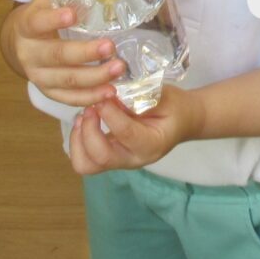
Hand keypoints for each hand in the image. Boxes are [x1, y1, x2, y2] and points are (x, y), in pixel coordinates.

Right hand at [0, 0, 125, 106]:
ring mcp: (37, 75)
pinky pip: (68, 98)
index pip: (38, 21)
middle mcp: (29, 52)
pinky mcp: (47, 90)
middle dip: (84, 53)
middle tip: (110, 46)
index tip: (73, 14)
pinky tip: (110, 93)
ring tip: (118, 69)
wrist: (21, 40)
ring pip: (65, 80)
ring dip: (93, 78)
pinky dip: (89, 98)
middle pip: (56, 56)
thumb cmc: (43, 10)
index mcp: (28, 24)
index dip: (53, 19)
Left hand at [69, 88, 199, 173]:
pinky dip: (77, 141)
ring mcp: (119, 161)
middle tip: (91, 106)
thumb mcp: (165, 95)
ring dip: (79, 140)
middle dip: (89, 130)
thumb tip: (111, 94)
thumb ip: (141, 96)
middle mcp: (133, 159)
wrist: (182, 120)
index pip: (126, 134)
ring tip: (83, 116)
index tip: (104, 94)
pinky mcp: (108, 157)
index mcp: (152, 144)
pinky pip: (84, 159)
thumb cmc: (174, 106)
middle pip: (100, 156)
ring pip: (86, 164)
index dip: (111, 113)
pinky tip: (83, 121)